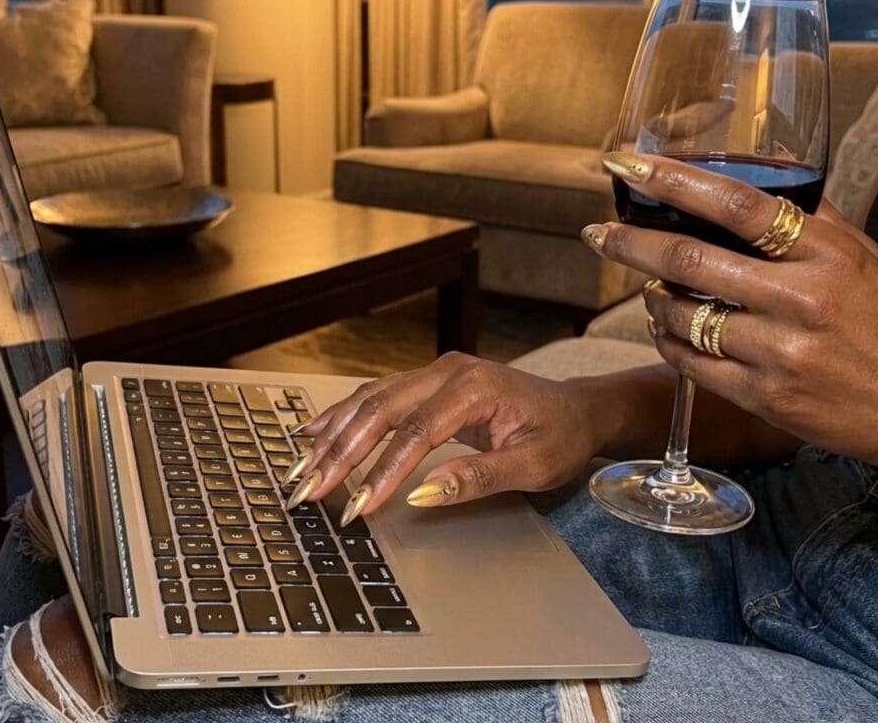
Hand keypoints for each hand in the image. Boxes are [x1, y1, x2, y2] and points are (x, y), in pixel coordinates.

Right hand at [289, 353, 603, 523]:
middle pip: (380, 410)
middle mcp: (448, 371)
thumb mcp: (533, 465)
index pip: (415, 432)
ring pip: (371, 400)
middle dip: (340, 452)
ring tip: (300, 468)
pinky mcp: (428, 381)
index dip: (382, 471)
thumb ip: (478, 478)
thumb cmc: (560, 436)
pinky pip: (379, 396)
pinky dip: (345, 416)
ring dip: (334, 434)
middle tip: (308, 490)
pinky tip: (315, 431)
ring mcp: (435, 372)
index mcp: (474, 388)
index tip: (356, 506)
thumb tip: (422, 495)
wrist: (577, 409)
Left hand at [584, 153, 877, 493]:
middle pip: (691, 261)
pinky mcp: (762, 397)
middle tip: (596, 233)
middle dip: (630, 244)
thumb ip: (810, 219)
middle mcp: (801, 300)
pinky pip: (690, 364)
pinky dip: (667, 341)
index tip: (627, 166)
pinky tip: (665, 328)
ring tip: (647, 288)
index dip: (674, 180)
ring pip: (682, 317)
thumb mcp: (863, 259)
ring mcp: (779, 353)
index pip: (738, 203)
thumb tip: (764, 172)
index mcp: (830, 253)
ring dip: (652, 299)